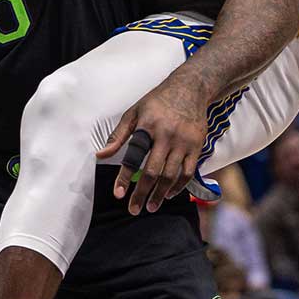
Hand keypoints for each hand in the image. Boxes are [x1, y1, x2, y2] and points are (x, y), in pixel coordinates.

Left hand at [96, 78, 208, 213]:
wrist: (191, 89)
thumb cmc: (158, 101)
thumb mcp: (134, 112)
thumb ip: (118, 135)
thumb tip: (100, 155)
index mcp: (147, 125)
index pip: (133, 155)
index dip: (124, 176)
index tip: (118, 194)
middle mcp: (167, 135)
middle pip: (153, 171)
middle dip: (142, 193)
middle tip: (134, 209)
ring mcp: (184, 142)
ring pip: (171, 175)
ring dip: (160, 194)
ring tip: (150, 206)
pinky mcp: (197, 146)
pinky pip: (188, 172)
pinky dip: (178, 187)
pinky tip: (169, 194)